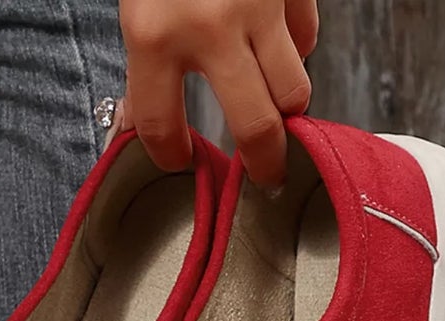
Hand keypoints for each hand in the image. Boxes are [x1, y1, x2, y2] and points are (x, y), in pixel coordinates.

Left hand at [118, 0, 317, 186]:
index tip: (180, 159)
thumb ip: (145, 66)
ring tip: (274, 113)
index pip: (162, 127)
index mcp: (156, 36)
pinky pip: (306, 35)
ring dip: (286, 110)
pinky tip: (277, 51)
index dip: (169, 155)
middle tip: (267, 178)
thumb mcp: (139, 7)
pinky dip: (296, 51)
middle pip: (257, 127)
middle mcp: (212, 27)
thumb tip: (138, 123)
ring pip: (293, 90)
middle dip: (266, 164)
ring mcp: (259, 3)